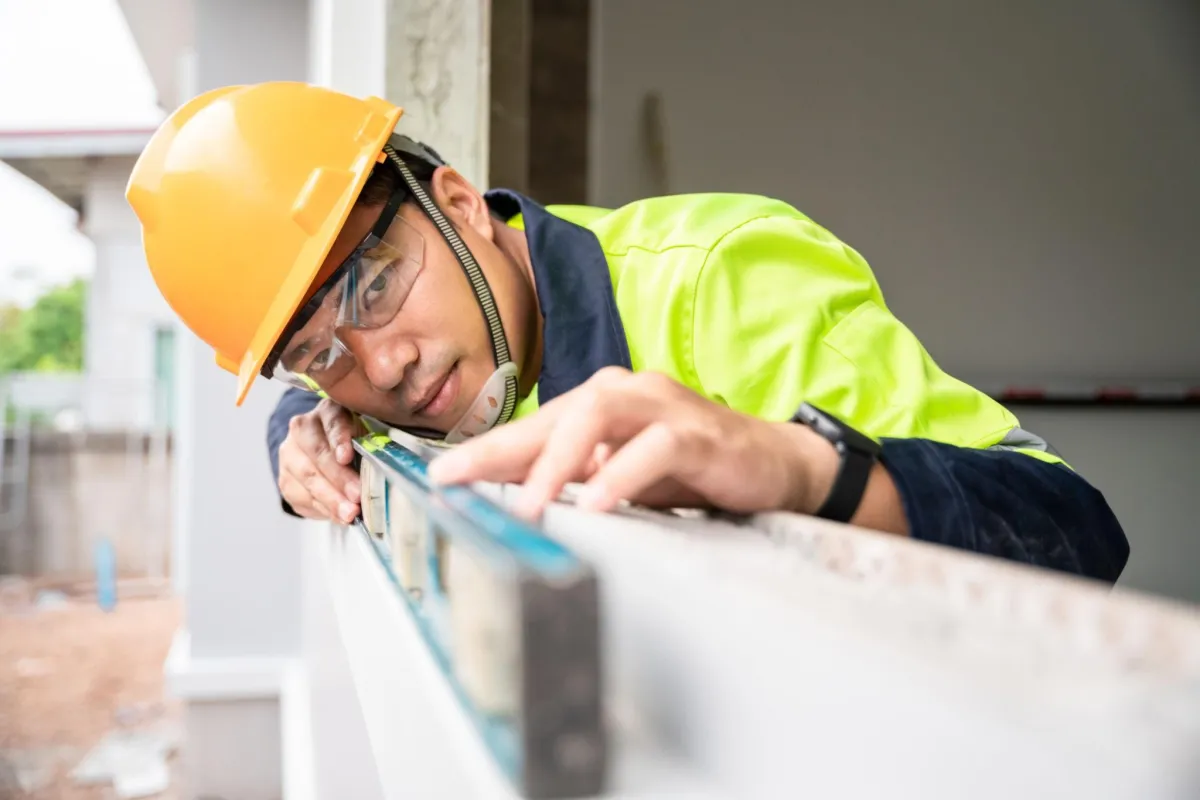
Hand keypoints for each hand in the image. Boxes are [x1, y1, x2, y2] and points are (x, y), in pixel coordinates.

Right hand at [277, 398, 364, 522]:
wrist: (326, 453)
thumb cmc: (356, 442)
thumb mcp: (368, 435)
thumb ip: (373, 445)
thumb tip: (385, 470)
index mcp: (329, 410)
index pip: (333, 421)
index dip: (339, 439)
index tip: (346, 457)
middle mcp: (304, 428)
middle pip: (318, 453)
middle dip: (338, 478)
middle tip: (356, 496)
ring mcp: (290, 453)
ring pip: (307, 477)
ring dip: (330, 499)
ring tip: (349, 514)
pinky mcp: (285, 478)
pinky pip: (301, 496)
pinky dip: (322, 509)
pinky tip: (338, 516)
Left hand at [427, 368, 839, 520]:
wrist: (775, 464)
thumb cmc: (692, 469)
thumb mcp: (622, 478)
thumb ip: (575, 480)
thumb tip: (514, 498)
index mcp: (602, 404)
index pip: (535, 427)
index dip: (486, 451)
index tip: (441, 477)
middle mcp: (626, 393)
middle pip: (554, 416)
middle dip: (501, 450)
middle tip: (457, 481)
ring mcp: (662, 406)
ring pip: (596, 419)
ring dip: (555, 462)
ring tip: (525, 504)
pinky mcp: (698, 431)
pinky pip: (653, 448)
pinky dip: (621, 474)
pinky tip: (597, 503)